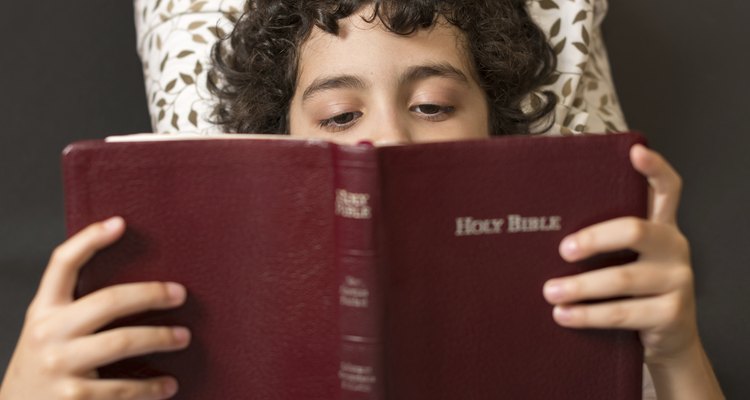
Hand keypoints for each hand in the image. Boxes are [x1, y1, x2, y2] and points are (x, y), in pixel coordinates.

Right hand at [0, 217, 189, 399]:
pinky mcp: (74, 398)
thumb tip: (136, 284)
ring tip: (183, 337)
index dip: (89, 239)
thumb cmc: (46, 363)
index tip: (120, 223)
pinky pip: (122, 389)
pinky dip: (150, 387)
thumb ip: (77, 306)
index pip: (62, 264)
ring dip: (159, 338)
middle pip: (108, 301)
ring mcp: (60, 366)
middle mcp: (48, 334)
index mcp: (43, 310)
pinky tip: (168, 385)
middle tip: (180, 295)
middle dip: (151, 294)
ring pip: (122, 342)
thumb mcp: (49, 328)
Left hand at [542, 144, 698, 363]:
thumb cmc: (635, 290)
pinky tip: (564, 315)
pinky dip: (587, 315)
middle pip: (634, 230)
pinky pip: (622, 312)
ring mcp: (677, 280)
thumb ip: (606, 239)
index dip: (654, 168)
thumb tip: (545, 224)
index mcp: (662, 227)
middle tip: (562, 250)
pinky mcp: (671, 314)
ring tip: (550, 291)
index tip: (634, 152)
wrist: (669, 338)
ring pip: (622, 277)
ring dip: (580, 286)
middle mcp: (674, 247)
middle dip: (593, 239)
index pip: (667, 189)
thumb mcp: (628, 259)